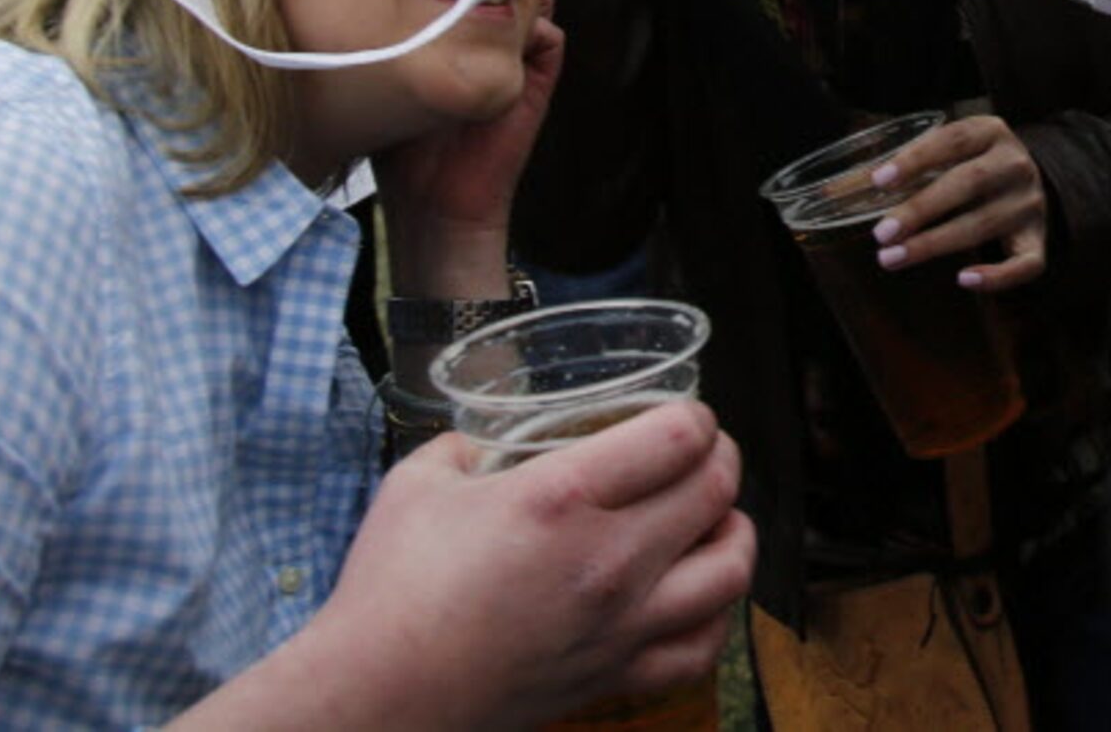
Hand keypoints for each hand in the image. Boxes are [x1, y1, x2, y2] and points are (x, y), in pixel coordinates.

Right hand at [180, 401, 752, 728]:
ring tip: (713, 516)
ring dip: (733, 531)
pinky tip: (697, 592)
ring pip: (730, 569)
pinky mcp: (615, 677)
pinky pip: (702, 646)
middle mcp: (607, 560)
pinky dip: (716, 613)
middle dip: (720, 458)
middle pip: (715, 491)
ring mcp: (620, 626)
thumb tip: (493, 436)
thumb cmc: (391, 590)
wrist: (377, 696)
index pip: (679, 437)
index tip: (685, 413)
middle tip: (703, 451)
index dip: (696, 415)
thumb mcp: (421, 481)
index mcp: (562, 498)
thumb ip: (468, 444)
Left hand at [376, 18, 561, 297]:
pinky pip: (550, 34)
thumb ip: (391, 40)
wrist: (434, 202)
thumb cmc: (401, 145)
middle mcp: (490, 42)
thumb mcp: (387, 81)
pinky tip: (500, 45)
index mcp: (455, 38)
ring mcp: (518, 58)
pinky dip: (534, 28)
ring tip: (480, 7)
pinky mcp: (539, 78)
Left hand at [869, 114, 1047, 290]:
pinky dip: (997, 276)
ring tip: (893, 258)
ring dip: (934, 244)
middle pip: (967, 183)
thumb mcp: (954, 149)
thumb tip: (853, 188)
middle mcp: (1015, 164)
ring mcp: (1030, 202)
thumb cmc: (974, 163)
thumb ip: (915, 162)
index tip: (879, 182)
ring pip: (983, 225)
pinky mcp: (1038, 238)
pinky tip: (964, 279)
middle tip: (882, 233)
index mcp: (992, 132)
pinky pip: (1025, 263)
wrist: (1030, 178)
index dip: (915, 160)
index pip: (952, 141)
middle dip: (920, 209)